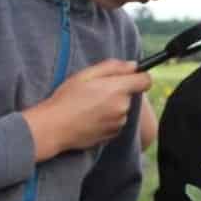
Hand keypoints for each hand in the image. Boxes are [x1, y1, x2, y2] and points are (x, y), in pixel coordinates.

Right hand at [23, 60, 151, 161]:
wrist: (54, 128)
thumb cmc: (67, 98)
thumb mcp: (86, 75)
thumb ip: (113, 67)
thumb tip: (133, 65)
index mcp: (118, 89)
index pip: (145, 81)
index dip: (138, 76)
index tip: (129, 76)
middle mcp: (122, 107)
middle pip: (130, 95)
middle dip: (117, 92)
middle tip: (94, 92)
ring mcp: (119, 123)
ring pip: (121, 109)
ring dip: (111, 107)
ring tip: (88, 107)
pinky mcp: (112, 135)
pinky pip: (115, 123)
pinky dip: (106, 120)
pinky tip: (89, 119)